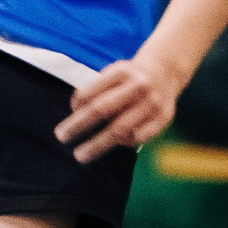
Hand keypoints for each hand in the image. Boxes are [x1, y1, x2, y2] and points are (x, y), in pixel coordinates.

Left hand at [58, 47, 187, 161]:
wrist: (165, 72)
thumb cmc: (127, 78)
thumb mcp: (112, 73)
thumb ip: (95, 89)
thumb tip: (76, 110)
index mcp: (121, 72)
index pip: (91, 92)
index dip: (75, 108)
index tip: (64, 122)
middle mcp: (138, 85)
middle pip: (102, 109)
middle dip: (79, 125)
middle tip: (61, 138)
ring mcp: (152, 102)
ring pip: (120, 128)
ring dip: (97, 144)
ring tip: (81, 155)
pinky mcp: (164, 117)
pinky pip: (139, 136)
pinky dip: (125, 142)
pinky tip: (116, 145)